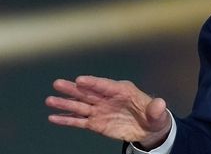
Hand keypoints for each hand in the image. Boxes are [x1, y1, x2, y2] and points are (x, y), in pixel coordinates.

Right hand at [46, 75, 171, 149]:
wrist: (149, 130)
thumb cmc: (154, 117)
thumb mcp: (159, 113)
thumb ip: (157, 108)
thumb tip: (160, 103)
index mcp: (123, 91)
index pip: (106, 85)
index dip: (93, 82)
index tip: (80, 80)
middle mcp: (108, 98)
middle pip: (88, 92)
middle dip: (73, 89)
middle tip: (58, 84)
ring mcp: (100, 110)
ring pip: (80, 106)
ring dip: (65, 103)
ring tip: (50, 100)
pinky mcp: (95, 123)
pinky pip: (79, 121)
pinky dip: (67, 119)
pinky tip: (53, 117)